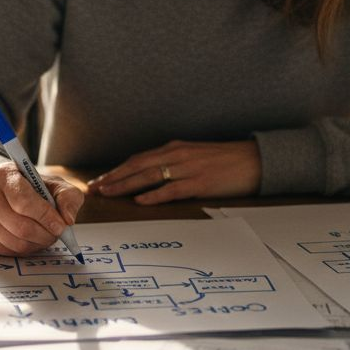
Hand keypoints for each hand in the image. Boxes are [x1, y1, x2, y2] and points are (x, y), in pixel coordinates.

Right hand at [0, 161, 83, 255]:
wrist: (6, 193)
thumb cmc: (33, 188)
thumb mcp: (54, 184)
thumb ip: (67, 197)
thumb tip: (68, 219)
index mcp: (3, 175)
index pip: (23, 202)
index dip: (45, 217)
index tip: (61, 226)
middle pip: (20, 226)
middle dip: (45, 234)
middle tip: (57, 234)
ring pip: (15, 242)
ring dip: (37, 244)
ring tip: (46, 235)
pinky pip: (8, 252)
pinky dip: (26, 250)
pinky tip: (32, 239)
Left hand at [87, 140, 259, 203]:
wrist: (255, 160)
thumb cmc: (226, 160)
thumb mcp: (196, 156)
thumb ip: (175, 163)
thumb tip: (153, 176)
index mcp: (175, 148)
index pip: (139, 159)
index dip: (118, 170)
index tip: (100, 181)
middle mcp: (177, 155)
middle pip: (138, 165)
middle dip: (114, 177)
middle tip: (94, 189)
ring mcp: (188, 168)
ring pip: (149, 175)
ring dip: (126, 185)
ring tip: (108, 193)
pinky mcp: (200, 182)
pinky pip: (172, 189)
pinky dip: (154, 194)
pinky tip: (140, 201)